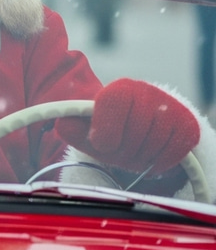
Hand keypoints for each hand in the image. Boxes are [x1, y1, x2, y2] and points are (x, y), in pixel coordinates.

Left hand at [56, 78, 199, 174]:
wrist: (142, 128)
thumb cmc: (111, 129)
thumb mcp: (88, 130)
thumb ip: (72, 127)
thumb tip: (64, 124)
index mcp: (119, 89)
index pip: (112, 102)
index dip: (105, 130)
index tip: (100, 143)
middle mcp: (146, 92)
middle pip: (135, 129)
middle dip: (122, 149)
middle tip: (117, 152)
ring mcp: (169, 107)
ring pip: (154, 141)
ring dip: (140, 157)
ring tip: (133, 152)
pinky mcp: (186, 124)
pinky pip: (174, 150)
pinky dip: (159, 161)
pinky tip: (150, 154)